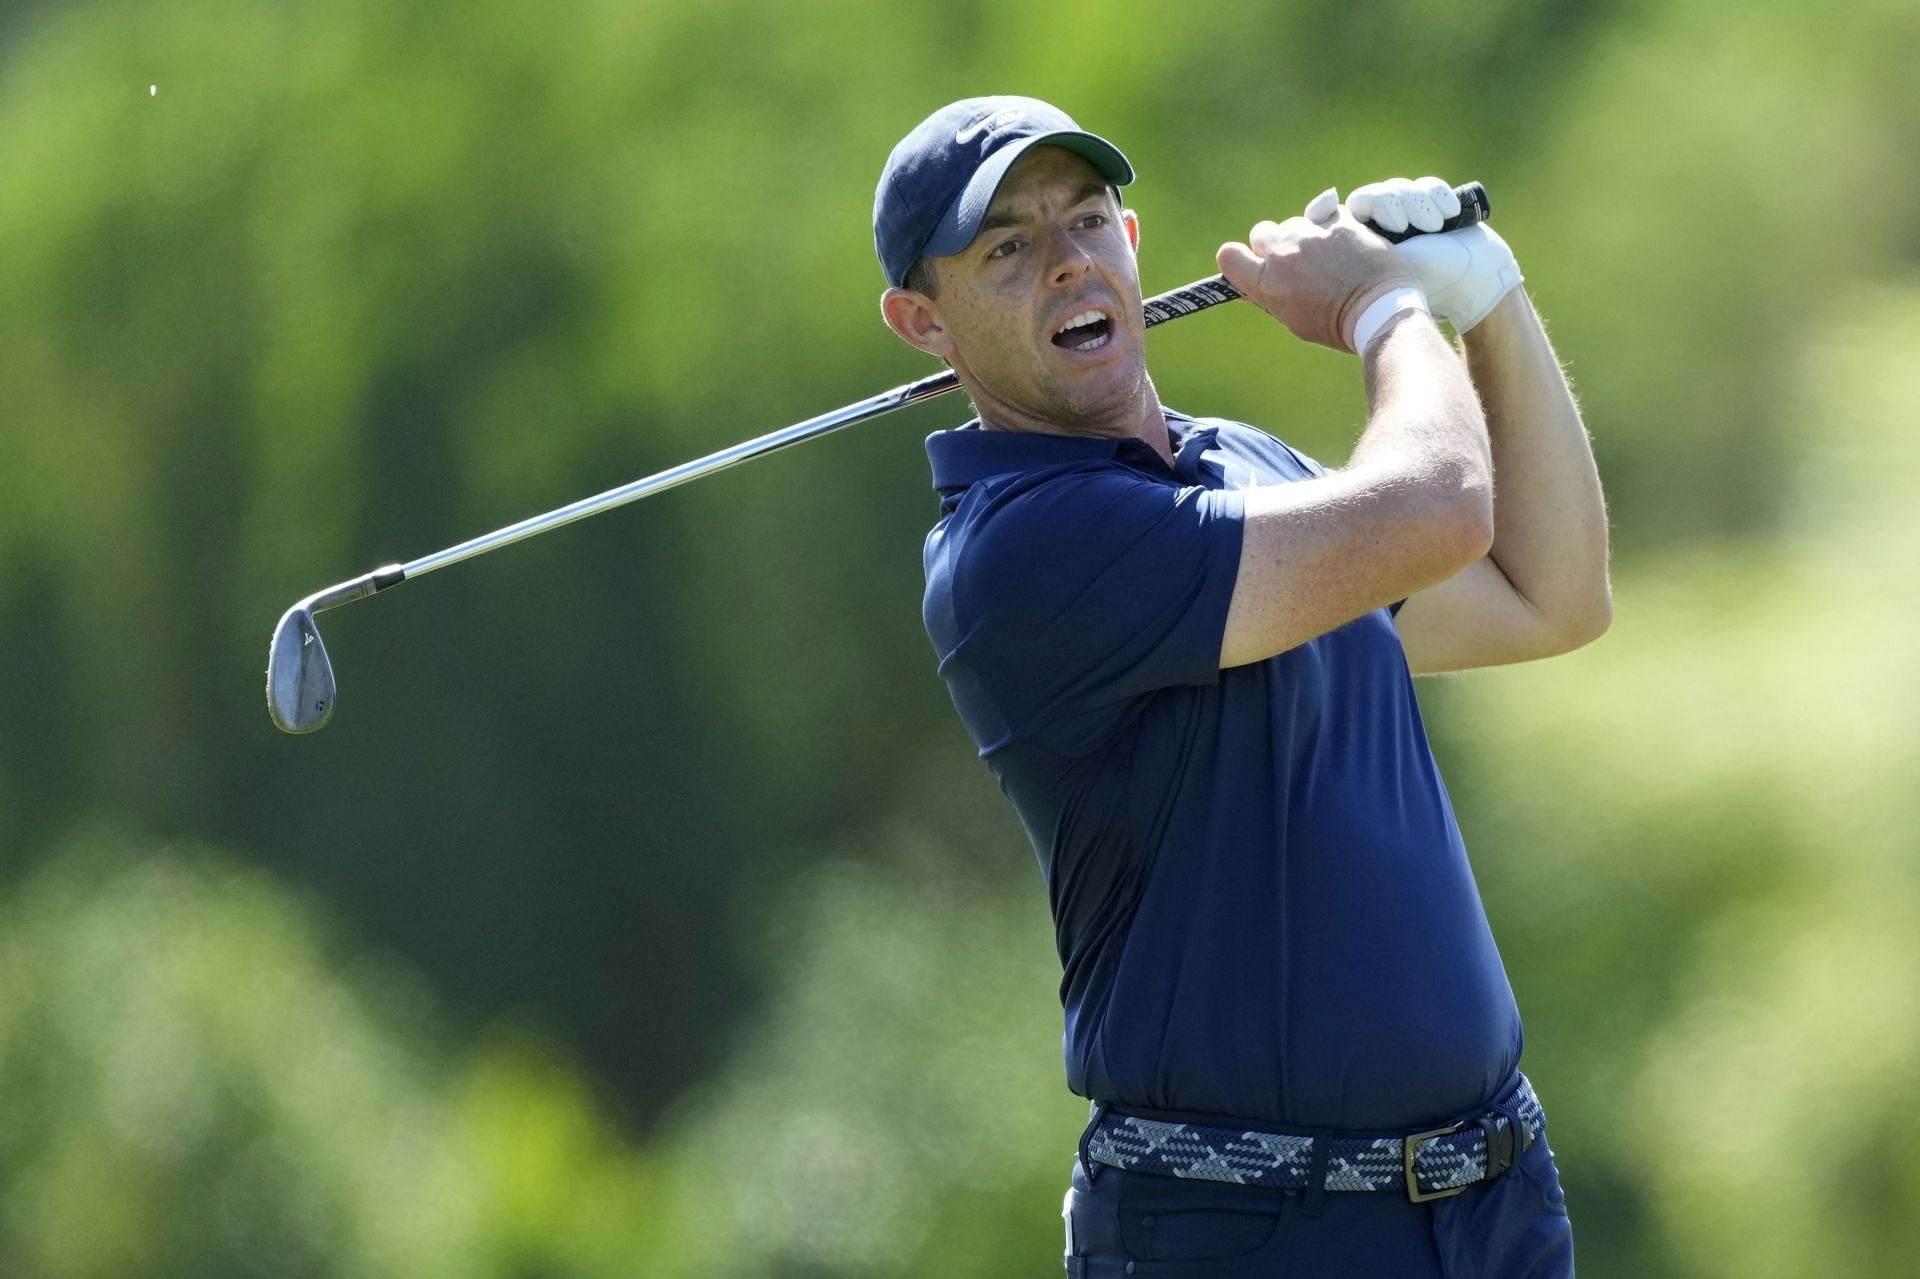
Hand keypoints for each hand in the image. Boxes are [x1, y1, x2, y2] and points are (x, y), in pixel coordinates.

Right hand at [1217, 200, 1421, 353]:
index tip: (1254, 262)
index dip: (1239, 258)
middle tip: (1297, 261)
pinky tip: (1346, 246)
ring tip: (1329, 257)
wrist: (1382, 311)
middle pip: (1261, 233)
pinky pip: (1325, 214)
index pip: (1229, 256)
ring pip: (1295, 223)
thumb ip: (1268, 298)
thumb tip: (1245, 289)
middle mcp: (1284, 255)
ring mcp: (1311, 235)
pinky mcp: (1338, 221)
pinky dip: (1332, 227)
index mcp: (1267, 284)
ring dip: (1306, 235)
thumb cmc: (1337, 325)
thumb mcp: (1294, 320)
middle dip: (1274, 244)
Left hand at [1348, 176, 1522, 332]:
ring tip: (1436, 227)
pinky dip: (1438, 196)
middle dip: (1398, 206)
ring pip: (1400, 188)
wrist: (1473, 282)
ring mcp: (1406, 216)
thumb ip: (1351, 247)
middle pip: (1376, 194)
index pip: (1354, 207)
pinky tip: (1450, 214)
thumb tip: (1327, 224)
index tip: (1396, 226)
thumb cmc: (1425, 281)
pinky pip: (1426, 185)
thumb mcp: (1382, 267)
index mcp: (1361, 244)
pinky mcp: (1430, 206)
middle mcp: (1379, 229)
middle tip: (1417, 229)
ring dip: (1419, 203)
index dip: (1372, 206)